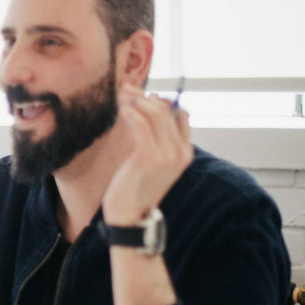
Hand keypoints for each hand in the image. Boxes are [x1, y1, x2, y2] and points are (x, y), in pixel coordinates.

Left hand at [103, 84, 192, 224]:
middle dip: (144, 96)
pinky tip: (121, 108)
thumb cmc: (134, 189)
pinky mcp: (148, 156)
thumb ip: (155, 142)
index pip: (180, 115)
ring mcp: (166, 154)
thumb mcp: (150, 164)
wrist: (128, 216)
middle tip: (125, 88)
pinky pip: (141, 124)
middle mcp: (180, 152)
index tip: (142, 95)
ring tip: (119, 94)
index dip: (162, 101)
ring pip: (154, 114)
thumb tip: (149, 113)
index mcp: (184, 153)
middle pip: (166, 111)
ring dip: (135, 99)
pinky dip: (130, 111)